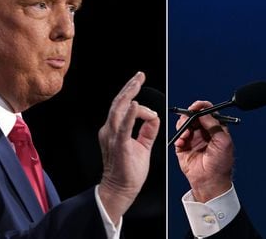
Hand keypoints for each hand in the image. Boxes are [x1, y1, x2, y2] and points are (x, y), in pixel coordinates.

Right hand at [97, 71, 159, 224]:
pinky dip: (129, 115)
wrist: (120, 189)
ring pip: (119, 109)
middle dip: (130, 87)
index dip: (133, 97)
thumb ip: (147, 130)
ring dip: (129, 94)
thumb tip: (154, 117)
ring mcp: (112, 136)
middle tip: (139, 75)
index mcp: (114, 130)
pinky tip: (135, 105)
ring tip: (137, 82)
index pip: (123, 107)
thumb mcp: (142, 145)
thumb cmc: (129, 171)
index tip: (141, 87)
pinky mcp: (119, 145)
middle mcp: (110, 130)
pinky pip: (124, 127)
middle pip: (119, 103)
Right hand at [174, 100, 233, 202]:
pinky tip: (182, 142)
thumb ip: (213, 124)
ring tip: (186, 134)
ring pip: (184, 123)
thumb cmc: (221, 165)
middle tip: (188, 117)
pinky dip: (179, 136)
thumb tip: (204, 112)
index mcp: (216, 129)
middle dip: (190, 115)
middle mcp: (204, 132)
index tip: (196, 107)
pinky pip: (178, 136)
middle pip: (194, 115)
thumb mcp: (223, 140)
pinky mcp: (183, 147)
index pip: (208, 112)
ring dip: (183, 125)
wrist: (210, 182)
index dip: (202, 107)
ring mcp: (193, 138)